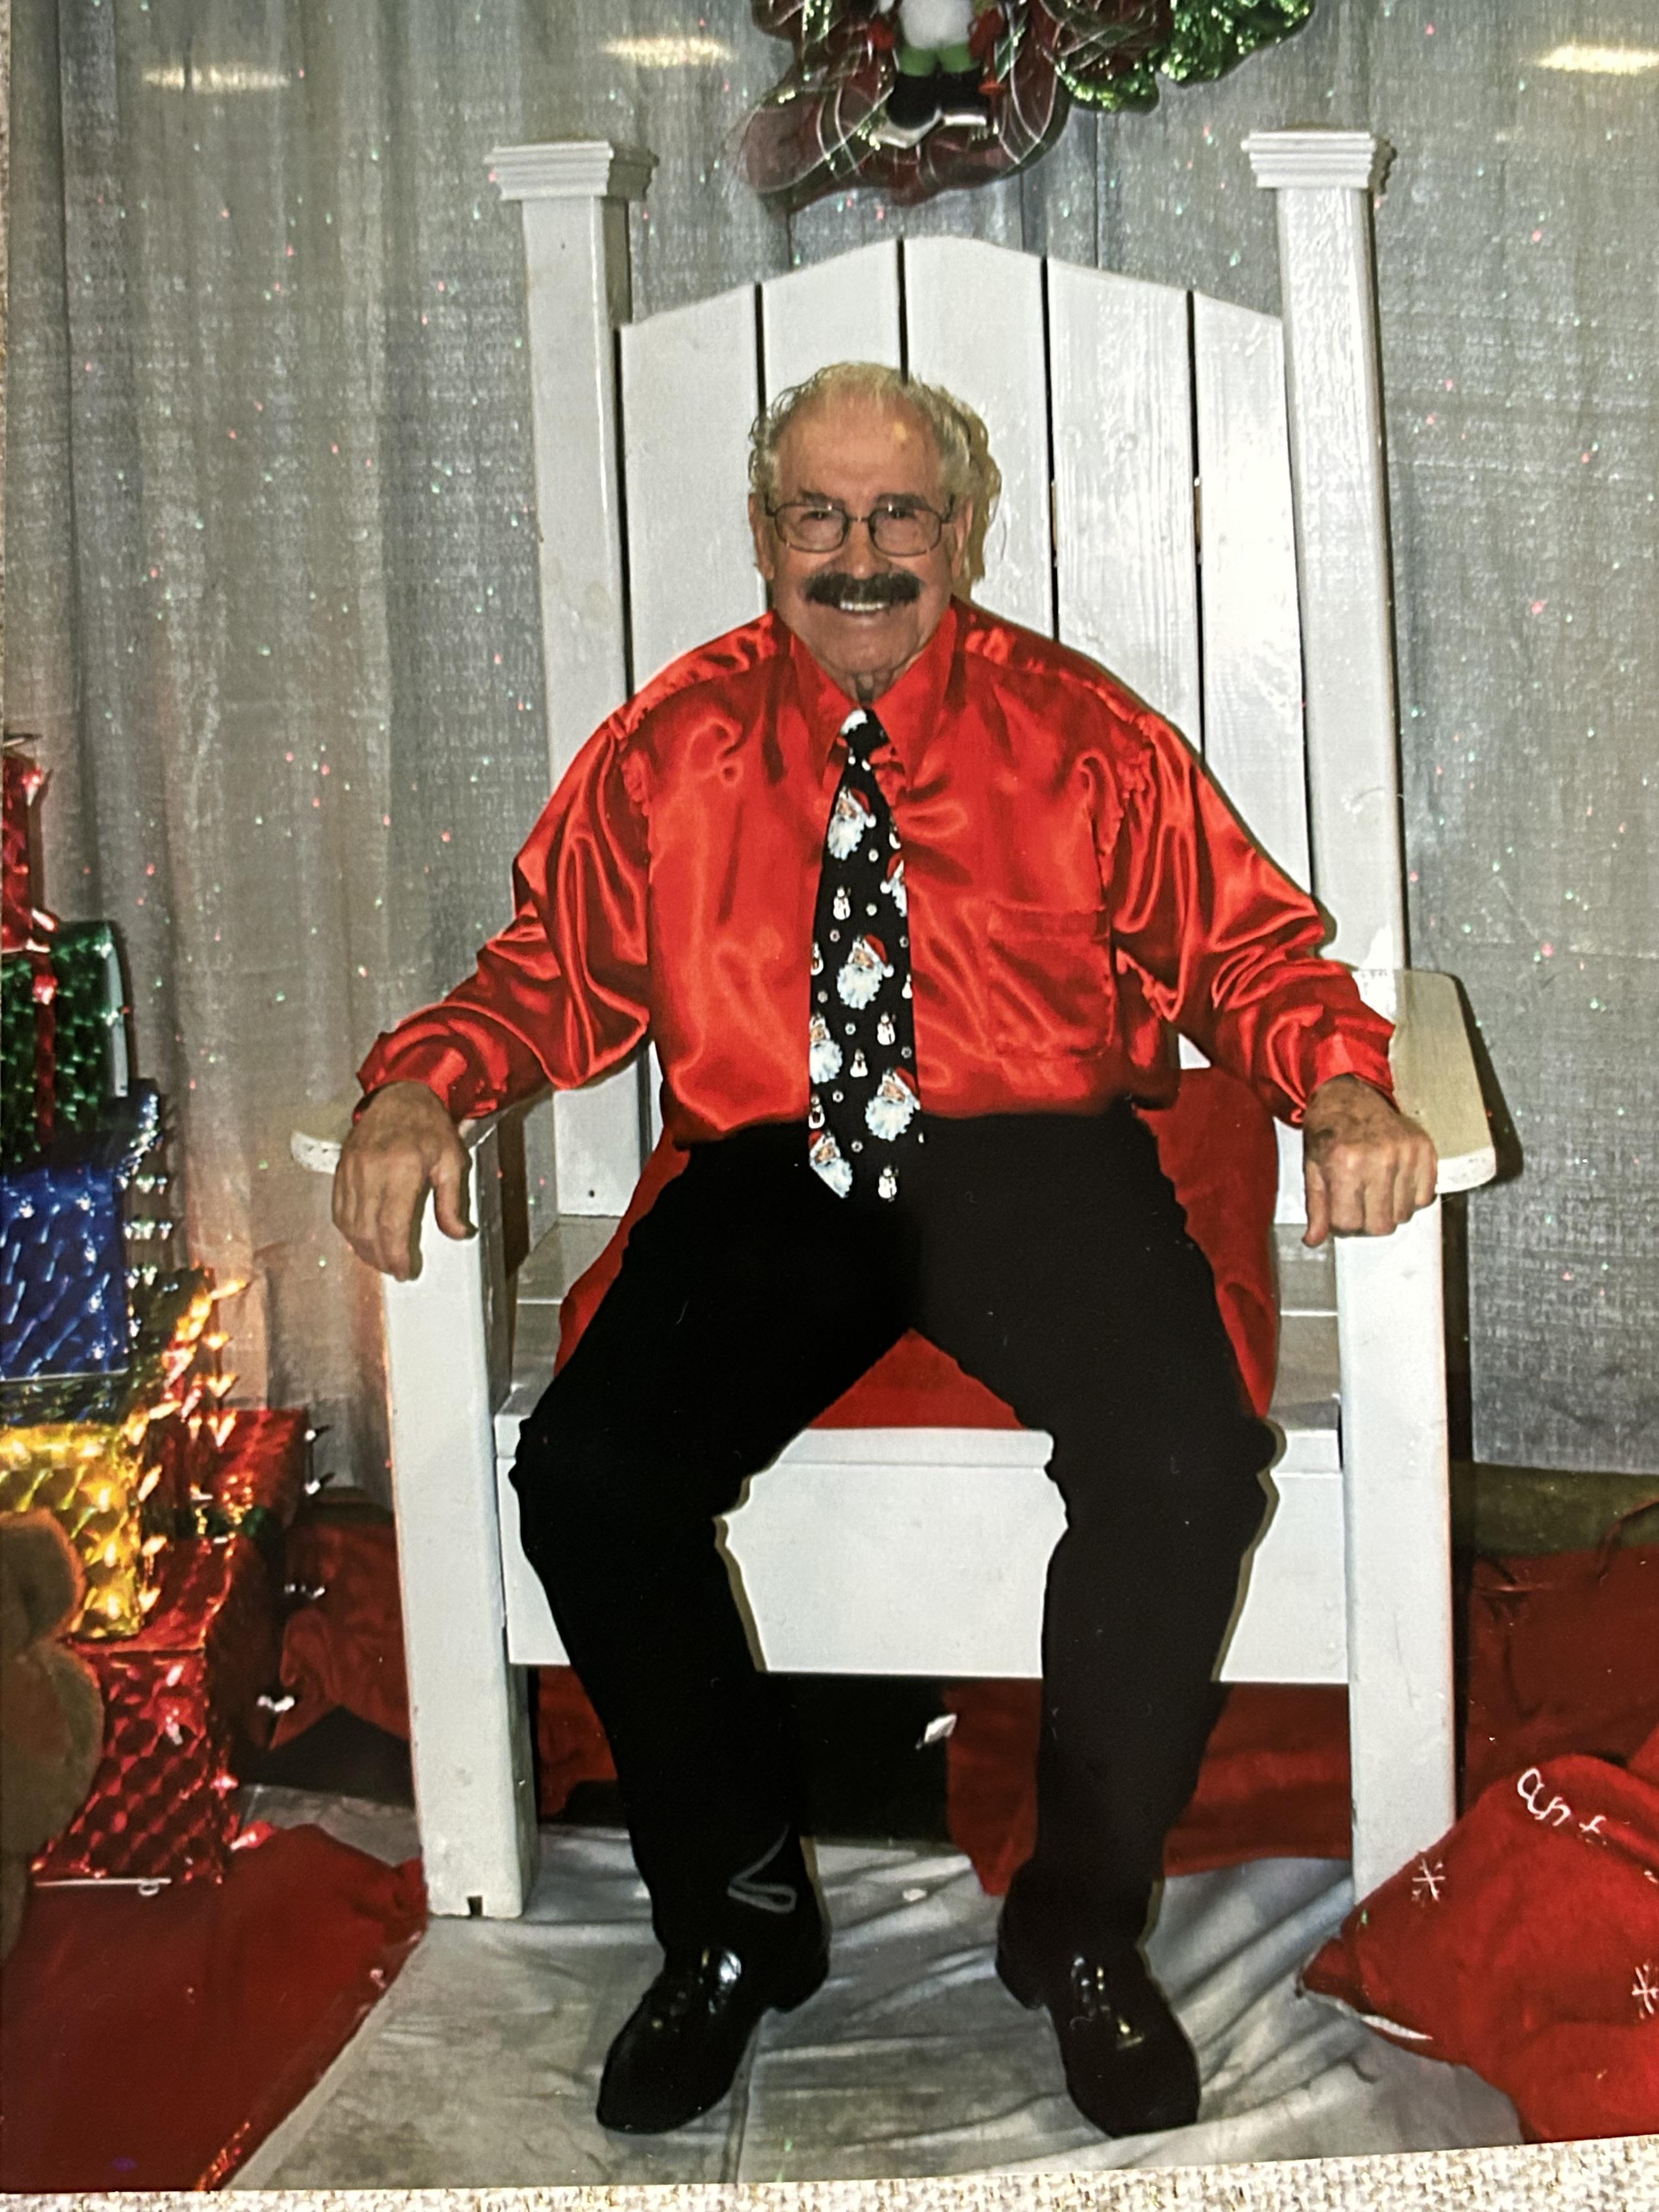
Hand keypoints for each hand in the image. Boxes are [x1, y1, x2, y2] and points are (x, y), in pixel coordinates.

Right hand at [331, 1081, 473, 1279]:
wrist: (400, 1093)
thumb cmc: (429, 1125)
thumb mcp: (452, 1160)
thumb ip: (453, 1202)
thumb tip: (459, 1234)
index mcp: (402, 1169)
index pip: (393, 1225)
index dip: (397, 1255)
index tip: (406, 1270)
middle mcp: (371, 1170)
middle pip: (368, 1230)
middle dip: (381, 1258)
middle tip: (395, 1269)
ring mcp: (351, 1170)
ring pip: (349, 1224)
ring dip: (363, 1249)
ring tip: (380, 1260)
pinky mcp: (340, 1169)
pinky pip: (338, 1209)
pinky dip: (348, 1230)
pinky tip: (361, 1239)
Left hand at [1301, 1075, 1436, 1247]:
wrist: (1348, 1096)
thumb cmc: (1329, 1132)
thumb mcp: (1312, 1168)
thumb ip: (1316, 1208)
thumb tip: (1314, 1240)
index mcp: (1345, 1164)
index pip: (1348, 1224)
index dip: (1342, 1224)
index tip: (1341, 1212)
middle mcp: (1378, 1159)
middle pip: (1380, 1226)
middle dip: (1366, 1222)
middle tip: (1359, 1204)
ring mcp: (1405, 1154)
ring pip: (1404, 1215)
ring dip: (1389, 1211)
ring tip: (1376, 1189)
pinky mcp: (1425, 1150)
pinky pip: (1425, 1198)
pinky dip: (1411, 1199)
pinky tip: (1395, 1183)